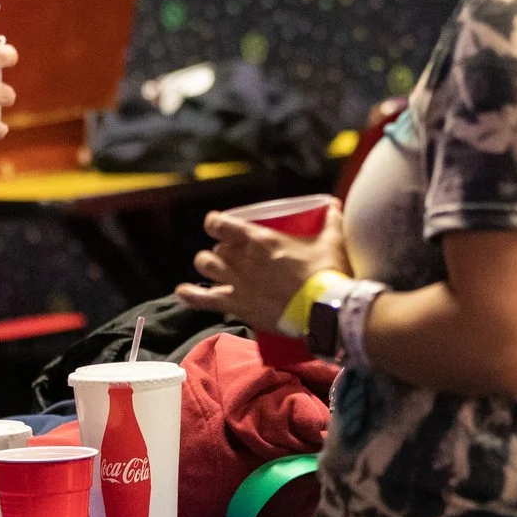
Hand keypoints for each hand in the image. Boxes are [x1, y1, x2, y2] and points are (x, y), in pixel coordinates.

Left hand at [176, 202, 349, 333]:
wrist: (324, 309)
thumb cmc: (327, 273)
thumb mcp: (331, 241)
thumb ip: (331, 221)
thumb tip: (335, 206)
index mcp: (260, 239)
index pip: (222, 224)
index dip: (216, 223)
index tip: (219, 225)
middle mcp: (243, 259)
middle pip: (216, 249)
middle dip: (221, 251)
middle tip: (234, 256)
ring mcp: (237, 283)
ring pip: (206, 267)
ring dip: (209, 267)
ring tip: (217, 271)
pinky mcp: (238, 306)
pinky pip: (203, 299)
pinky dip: (190, 295)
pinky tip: (182, 291)